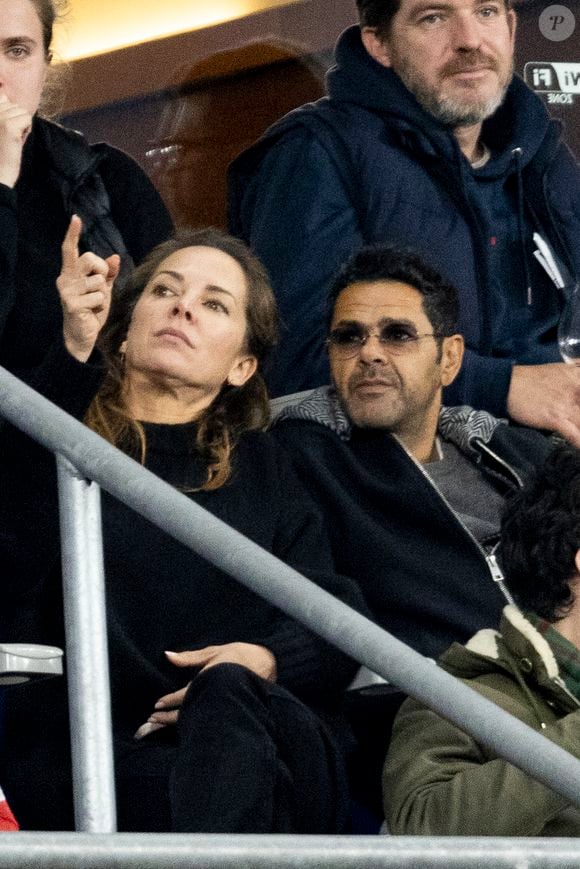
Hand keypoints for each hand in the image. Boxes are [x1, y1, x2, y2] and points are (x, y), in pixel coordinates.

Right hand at [0, 95, 31, 187]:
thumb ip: (0, 112)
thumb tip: (4, 95)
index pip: (3, 99)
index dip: (10, 117)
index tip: (4, 133)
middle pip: (15, 106)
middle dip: (17, 121)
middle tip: (8, 137)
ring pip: (22, 112)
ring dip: (21, 126)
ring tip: (11, 139)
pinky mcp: (9, 126)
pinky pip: (27, 119)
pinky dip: (26, 130)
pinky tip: (17, 141)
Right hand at [56, 215, 119, 361]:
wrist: (84, 334)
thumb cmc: (92, 309)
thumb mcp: (103, 289)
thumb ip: (108, 273)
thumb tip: (115, 257)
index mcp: (71, 273)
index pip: (70, 250)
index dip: (72, 234)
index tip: (76, 219)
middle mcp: (65, 279)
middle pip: (89, 259)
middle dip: (101, 269)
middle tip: (101, 284)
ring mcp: (67, 291)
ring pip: (98, 280)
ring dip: (102, 293)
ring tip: (94, 303)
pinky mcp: (71, 303)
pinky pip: (98, 296)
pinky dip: (100, 304)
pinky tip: (91, 312)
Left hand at [135, 643, 276, 734]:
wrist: (270, 664)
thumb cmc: (242, 656)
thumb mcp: (216, 651)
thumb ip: (191, 657)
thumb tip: (168, 656)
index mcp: (210, 680)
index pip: (186, 695)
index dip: (170, 702)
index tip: (156, 706)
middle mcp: (215, 696)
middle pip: (188, 711)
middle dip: (169, 718)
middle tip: (151, 722)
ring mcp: (223, 704)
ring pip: (197, 717)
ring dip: (178, 723)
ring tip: (161, 726)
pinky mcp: (230, 709)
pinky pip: (208, 718)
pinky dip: (193, 723)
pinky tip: (185, 726)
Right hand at [507, 363, 579, 446]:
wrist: (507, 385)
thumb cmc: (531, 379)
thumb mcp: (560, 369)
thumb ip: (576, 372)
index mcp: (578, 376)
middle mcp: (577, 389)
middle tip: (577, 420)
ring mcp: (568, 404)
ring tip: (578, 432)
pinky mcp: (556, 418)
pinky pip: (576, 436)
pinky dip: (579, 443)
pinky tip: (579, 447)